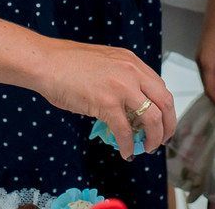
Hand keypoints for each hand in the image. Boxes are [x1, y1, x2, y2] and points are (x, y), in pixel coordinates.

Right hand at [37, 38, 175, 159]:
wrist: (46, 63)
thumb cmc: (66, 63)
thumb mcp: (105, 63)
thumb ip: (120, 79)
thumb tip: (126, 106)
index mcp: (131, 61)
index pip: (160, 87)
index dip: (164, 108)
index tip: (162, 121)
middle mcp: (132, 72)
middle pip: (165, 102)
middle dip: (168, 125)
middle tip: (162, 139)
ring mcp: (121, 87)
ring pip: (152, 118)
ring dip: (154, 138)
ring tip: (147, 148)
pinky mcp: (107, 103)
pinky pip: (125, 131)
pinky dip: (127, 145)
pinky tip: (125, 152)